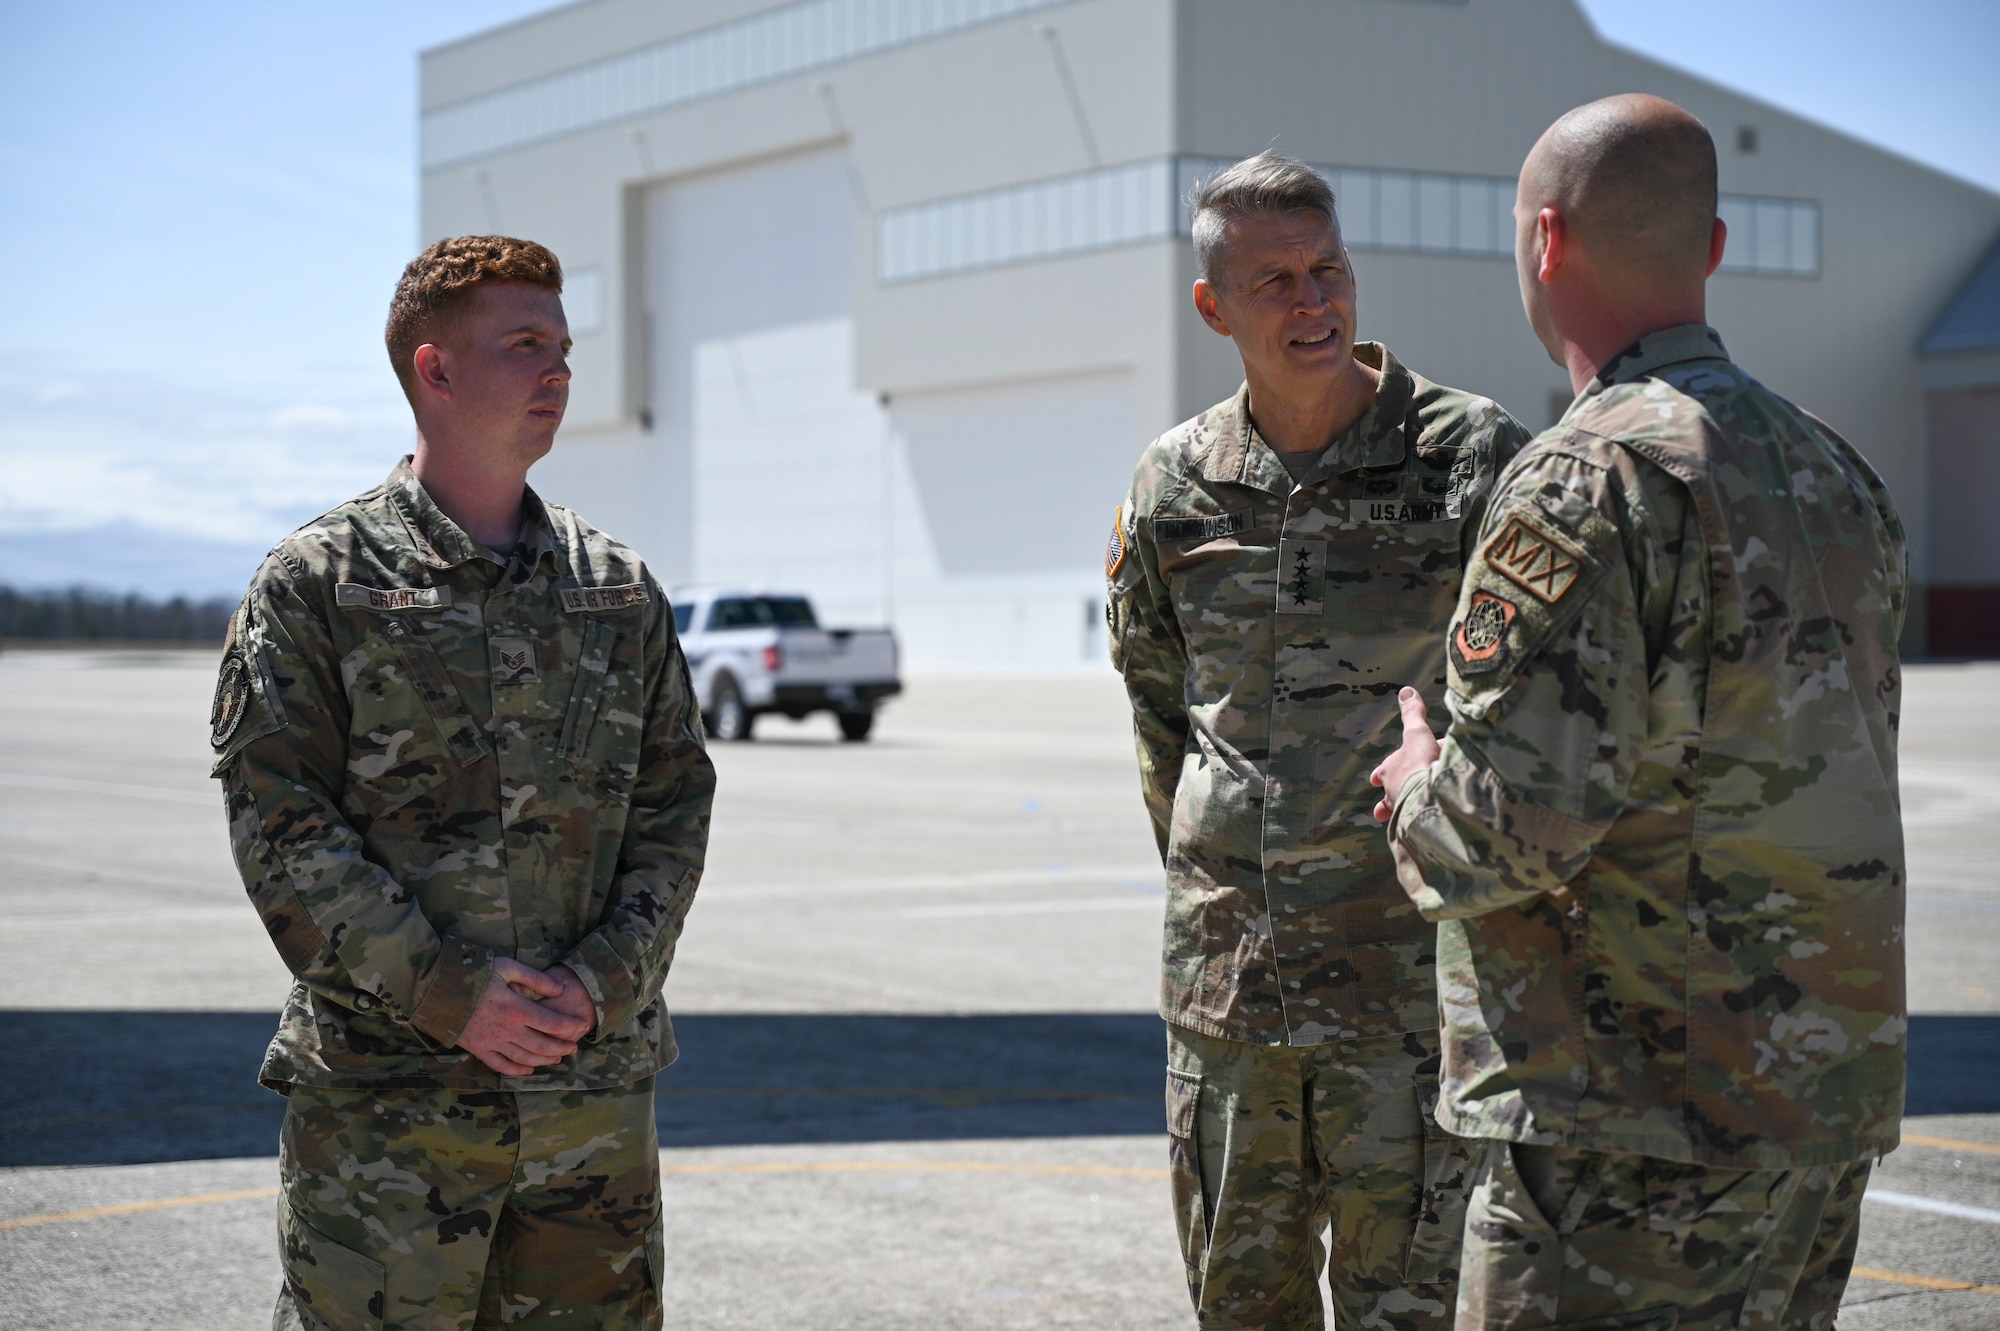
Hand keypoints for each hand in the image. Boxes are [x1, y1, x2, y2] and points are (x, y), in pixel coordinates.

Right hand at [458, 957, 592, 1075]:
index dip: (570, 1027)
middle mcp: (507, 1029)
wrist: (437, 988)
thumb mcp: (507, 967)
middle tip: (573, 1049)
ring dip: (543, 1060)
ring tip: (557, 1059)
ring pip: (524, 1057)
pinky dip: (516, 1070)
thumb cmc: (474, 973)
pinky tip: (528, 1069)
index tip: (582, 1026)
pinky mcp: (477, 1049)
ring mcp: (492, 1042)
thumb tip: (560, 989)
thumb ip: (536, 979)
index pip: (552, 1023)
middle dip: (561, 1048)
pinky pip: (500, 1065)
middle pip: (542, 1045)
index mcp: (517, 1008)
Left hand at [1369, 687, 1441, 823]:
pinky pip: (1415, 822)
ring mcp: (1403, 810)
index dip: (1382, 773)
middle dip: (1395, 792)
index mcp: (1387, 770)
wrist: (1430, 795)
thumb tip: (1406, 690)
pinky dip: (1417, 822)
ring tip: (1399, 814)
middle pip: (1393, 790)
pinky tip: (1419, 827)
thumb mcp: (1418, 732)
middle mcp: (1391, 791)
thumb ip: (1413, 713)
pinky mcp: (1416, 824)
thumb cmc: (1420, 762)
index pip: (1382, 771)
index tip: (1373, 779)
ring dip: (1402, 809)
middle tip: (1392, 798)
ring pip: (1401, 808)